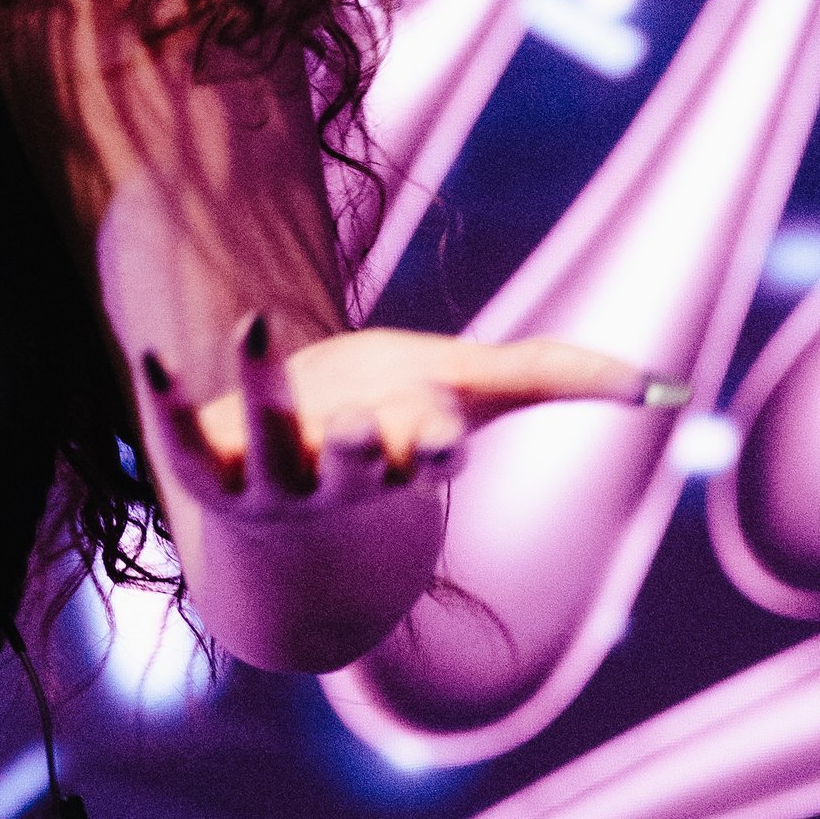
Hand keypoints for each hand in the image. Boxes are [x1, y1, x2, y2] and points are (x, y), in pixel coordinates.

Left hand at [143, 316, 685, 509]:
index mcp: (409, 461)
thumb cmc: (396, 425)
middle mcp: (342, 479)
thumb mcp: (474, 390)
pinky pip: (186, 444)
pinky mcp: (211, 469)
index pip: (431, 459)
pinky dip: (168, 405)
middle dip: (358, 448)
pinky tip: (151, 358)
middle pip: (353, 468)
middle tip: (357, 424)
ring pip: (270, 449)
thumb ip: (561, 376)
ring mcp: (272, 483)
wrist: (293, 496)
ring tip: (254, 322)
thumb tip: (667, 388)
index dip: (435, 447)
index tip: (443, 437)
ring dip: (264, 394)